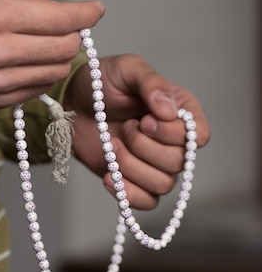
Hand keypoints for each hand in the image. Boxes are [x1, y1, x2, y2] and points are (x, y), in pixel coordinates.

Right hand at [0, 0, 104, 107]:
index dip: (87, 13)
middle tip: (64, 22)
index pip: (62, 18)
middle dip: (73, 32)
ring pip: (56, 71)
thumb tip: (57, 3)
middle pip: (65, 48)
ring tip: (42, 39)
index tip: (96, 9)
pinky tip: (29, 57)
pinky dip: (42, 71)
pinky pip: (38, 88)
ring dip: (59, 54)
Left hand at [64, 54, 210, 209]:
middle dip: (145, 147)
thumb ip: (152, 83)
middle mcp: (173, 140)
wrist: (71, 104)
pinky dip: (127, 192)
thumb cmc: (101, 83)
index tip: (145, 120)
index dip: (173, 134)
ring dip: (131, 167)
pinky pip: (147, 202)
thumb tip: (168, 112)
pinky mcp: (135, 180)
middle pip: (178, 162)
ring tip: (112, 146)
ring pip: (162, 184)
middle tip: (125, 128)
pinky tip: (109, 175)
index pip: (199, 136)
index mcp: (180, 111)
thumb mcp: (127, 69)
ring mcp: (154, 163)